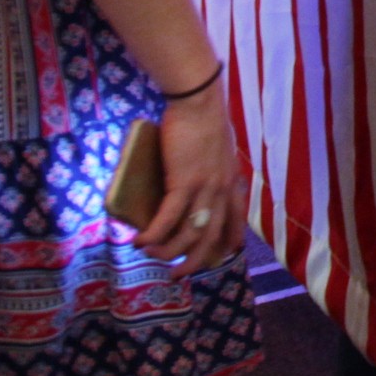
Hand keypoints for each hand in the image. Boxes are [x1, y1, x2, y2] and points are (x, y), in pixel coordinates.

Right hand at [134, 81, 246, 269]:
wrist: (199, 100)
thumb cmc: (204, 118)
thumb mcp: (217, 148)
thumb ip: (212, 166)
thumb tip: (194, 175)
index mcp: (232, 181)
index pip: (236, 220)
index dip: (228, 242)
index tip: (220, 257)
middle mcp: (222, 190)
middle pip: (212, 237)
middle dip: (194, 262)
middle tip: (177, 275)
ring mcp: (204, 188)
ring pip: (188, 234)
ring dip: (167, 252)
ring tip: (150, 256)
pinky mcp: (183, 183)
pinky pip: (168, 219)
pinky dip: (153, 234)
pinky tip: (139, 241)